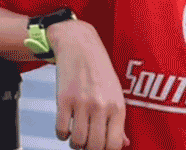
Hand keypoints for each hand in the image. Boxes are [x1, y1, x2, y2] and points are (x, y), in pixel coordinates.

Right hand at [49, 20, 130, 149]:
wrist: (80, 46)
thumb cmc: (100, 72)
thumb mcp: (116, 94)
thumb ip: (119, 121)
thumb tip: (124, 144)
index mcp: (118, 107)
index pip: (114, 145)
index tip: (101, 147)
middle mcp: (101, 106)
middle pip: (95, 147)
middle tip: (87, 143)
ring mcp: (82, 103)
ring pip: (77, 142)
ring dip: (75, 144)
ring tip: (77, 136)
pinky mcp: (64, 99)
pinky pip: (61, 130)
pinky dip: (62, 135)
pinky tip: (66, 126)